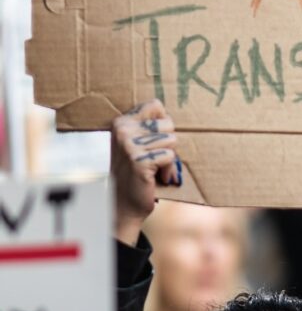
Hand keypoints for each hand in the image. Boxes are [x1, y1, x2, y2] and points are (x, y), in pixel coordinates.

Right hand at [111, 100, 178, 245]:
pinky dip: (169, 170)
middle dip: (169, 143)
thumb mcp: (135, 145)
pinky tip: (158, 178)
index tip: (157, 140)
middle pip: (168, 123)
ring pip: (172, 140)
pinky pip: (170, 156)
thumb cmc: (135, 174)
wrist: (123, 205)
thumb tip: (167, 114)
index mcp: (121, 122)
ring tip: (157, 169)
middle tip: (157, 159)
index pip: (155, 105)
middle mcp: (123, 131)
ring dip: (170, 159)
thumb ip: (148, 128)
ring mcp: (129, 146)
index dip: (164, 124)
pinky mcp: (140, 161)